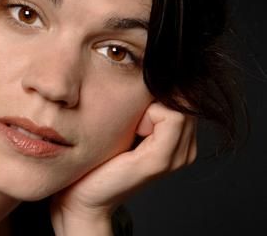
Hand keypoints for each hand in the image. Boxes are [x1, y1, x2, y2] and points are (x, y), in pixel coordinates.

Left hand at [50, 102, 196, 234]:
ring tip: (130, 126)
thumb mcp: (124, 123)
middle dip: (155, 96)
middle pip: (182, 97)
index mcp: (179, 139)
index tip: (133, 106)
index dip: (159, 90)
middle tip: (130, 118)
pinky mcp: (161, 160)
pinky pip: (170, 116)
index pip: (183, 94)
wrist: (82, 195)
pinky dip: (147, 114)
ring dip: (149, 105)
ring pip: (177, 104)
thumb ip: (142, 104)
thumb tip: (150, 70)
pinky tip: (132, 130)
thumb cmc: (97, 158)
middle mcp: (185, 148)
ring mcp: (176, 156)